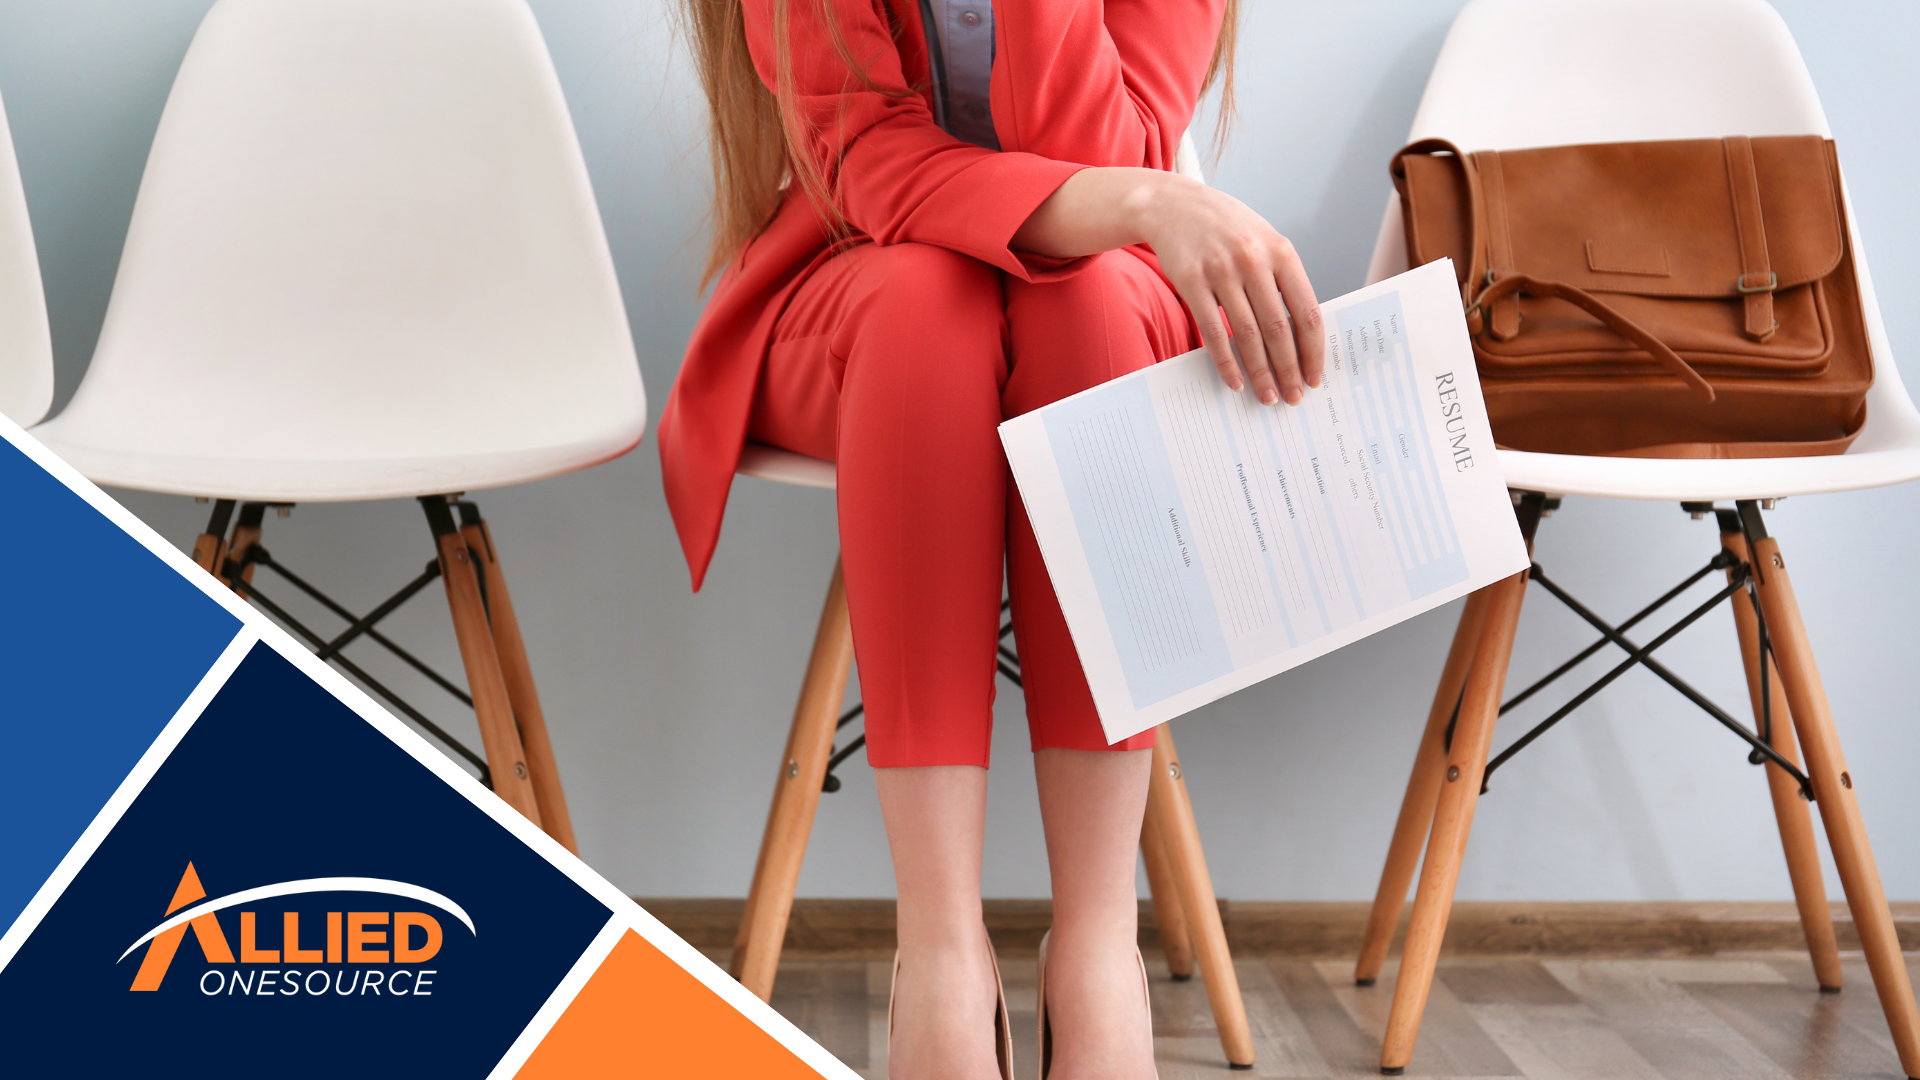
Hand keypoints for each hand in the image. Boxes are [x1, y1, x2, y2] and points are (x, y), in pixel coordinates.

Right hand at [1133, 173, 1324, 403]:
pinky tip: (1234, 380)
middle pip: (1278, 329)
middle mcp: (1253, 260)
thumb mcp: (1264, 241)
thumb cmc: (1226, 228)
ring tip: (1267, 395)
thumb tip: (1301, 334)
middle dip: (1288, 369)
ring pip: (1246, 334)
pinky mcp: (1190, 281)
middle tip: (1294, 396)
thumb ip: (1282, 279)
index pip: (1306, 311)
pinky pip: (1211, 331)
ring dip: (1259, 372)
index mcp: (1281, 251)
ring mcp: (1220, 271)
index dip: (1313, 350)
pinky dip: (1225, 361)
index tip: (1315, 376)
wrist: (1175, 205)